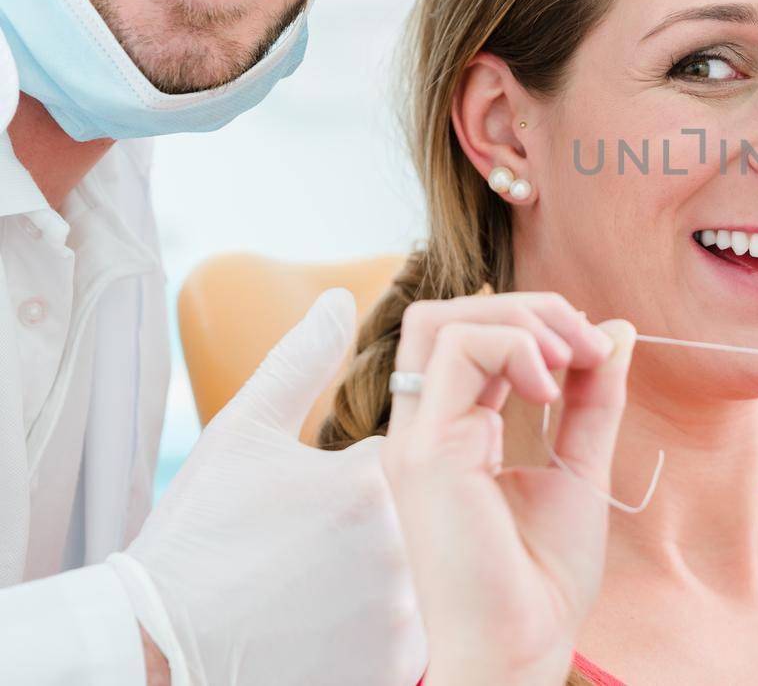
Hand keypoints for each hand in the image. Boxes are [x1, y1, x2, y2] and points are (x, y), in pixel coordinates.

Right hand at [107, 289, 425, 685]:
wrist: (153, 647)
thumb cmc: (195, 536)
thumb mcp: (241, 434)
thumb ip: (301, 360)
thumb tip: (342, 298)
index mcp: (370, 477)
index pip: (398, 465)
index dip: (346, 490)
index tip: (299, 515)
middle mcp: (399, 540)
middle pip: (413, 523)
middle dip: (368, 539)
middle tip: (301, 560)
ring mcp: (400, 608)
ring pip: (412, 580)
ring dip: (370, 586)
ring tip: (304, 599)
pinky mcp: (395, 662)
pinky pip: (404, 636)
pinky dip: (370, 633)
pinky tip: (318, 632)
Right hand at [381, 293, 633, 685]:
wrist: (523, 645)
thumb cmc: (543, 578)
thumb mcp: (582, 465)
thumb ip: (593, 398)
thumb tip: (616, 329)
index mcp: (455, 433)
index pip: (471, 340)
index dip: (536, 325)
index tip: (597, 353)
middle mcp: (426, 429)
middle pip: (446, 317)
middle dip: (529, 308)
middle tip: (589, 343)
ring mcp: (417, 438)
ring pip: (440, 320)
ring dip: (521, 319)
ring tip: (572, 358)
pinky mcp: (424, 450)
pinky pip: (456, 350)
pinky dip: (514, 345)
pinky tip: (552, 386)